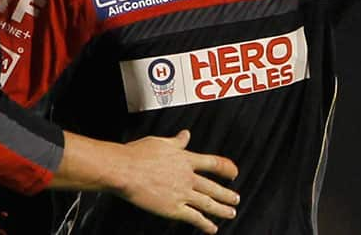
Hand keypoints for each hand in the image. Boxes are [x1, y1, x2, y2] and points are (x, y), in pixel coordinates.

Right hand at [116, 130, 238, 233]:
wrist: (124, 170)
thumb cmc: (137, 155)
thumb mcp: (160, 142)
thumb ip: (176, 141)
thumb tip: (186, 135)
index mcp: (185, 159)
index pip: (213, 163)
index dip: (226, 168)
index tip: (233, 172)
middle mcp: (187, 177)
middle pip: (214, 187)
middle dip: (227, 194)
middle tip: (236, 198)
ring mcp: (182, 194)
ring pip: (208, 203)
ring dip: (222, 209)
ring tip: (231, 213)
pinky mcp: (173, 209)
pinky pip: (194, 218)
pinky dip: (205, 224)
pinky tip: (212, 228)